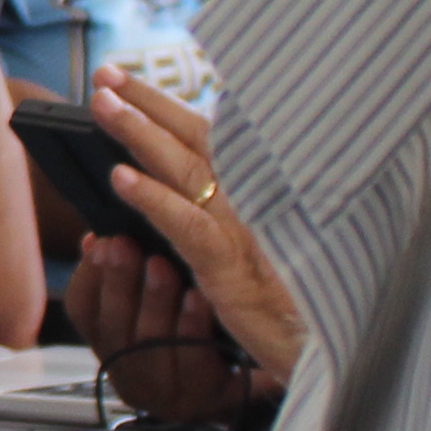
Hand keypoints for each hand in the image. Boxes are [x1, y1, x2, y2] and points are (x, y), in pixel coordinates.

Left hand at [76, 71, 302, 403]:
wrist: (326, 356)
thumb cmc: (292, 309)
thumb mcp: (252, 257)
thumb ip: (214, 221)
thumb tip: (158, 192)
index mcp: (256, 197)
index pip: (208, 139)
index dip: (166, 107)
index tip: (126, 81)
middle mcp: (253, 204)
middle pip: (196, 140)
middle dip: (149, 103)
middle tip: (104, 74)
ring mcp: (246, 233)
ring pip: (188, 170)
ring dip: (143, 134)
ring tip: (104, 104)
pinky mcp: (235, 270)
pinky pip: (190, 227)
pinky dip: (155, 200)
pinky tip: (121, 178)